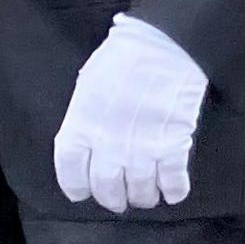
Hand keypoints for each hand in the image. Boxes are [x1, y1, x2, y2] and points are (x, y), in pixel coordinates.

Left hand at [50, 15, 206, 212]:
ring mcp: (142, 146)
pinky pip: (172, 179)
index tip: (81, 192)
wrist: (167, 43)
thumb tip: (91, 134)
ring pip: (140, 189)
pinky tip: (173, 193)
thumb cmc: (125, 55)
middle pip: (106, 186)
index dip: (75, 186)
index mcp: (82, 124)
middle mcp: (109, 142)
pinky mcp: (173, 144)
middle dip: (112, 198)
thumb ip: (87, 115)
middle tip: (117, 200)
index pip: (70, 170)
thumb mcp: (90, 83)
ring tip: (146, 197)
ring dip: (143, 197)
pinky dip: (173, 191)